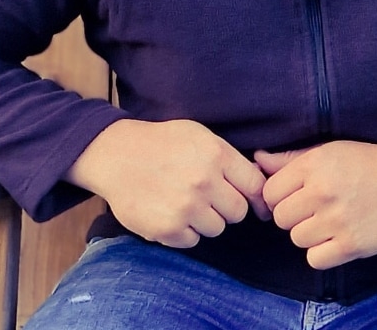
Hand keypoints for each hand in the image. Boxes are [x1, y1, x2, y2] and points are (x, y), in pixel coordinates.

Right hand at [67, 118, 269, 247]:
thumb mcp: (200, 136)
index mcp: (216, 154)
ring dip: (205, 220)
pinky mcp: (167, 228)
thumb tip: (259, 182)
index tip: (253, 201)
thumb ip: (229, 158)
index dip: (256, 196)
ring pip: (216, 228)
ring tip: (185, 201)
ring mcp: (185, 207)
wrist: (117, 156)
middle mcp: (204, 181)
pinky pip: (192, 241)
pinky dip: (184, 231)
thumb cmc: (162, 143)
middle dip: (227, 207)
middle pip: (238, 212)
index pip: (255, 186)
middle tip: (209, 197)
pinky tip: (170, 212)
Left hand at [255, 141, 376, 269]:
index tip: (294, 196)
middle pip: (281, 218)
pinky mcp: (352, 245)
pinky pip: (315, 259)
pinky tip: (336, 237)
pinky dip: (322, 252)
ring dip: (308, 234)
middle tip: (313, 209)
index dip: (279, 196)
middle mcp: (323, 191)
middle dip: (293, 215)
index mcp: (314, 165)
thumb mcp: (328, 151)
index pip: (270, 192)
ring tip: (328, 221)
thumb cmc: (366, 162)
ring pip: (296, 239)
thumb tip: (257, 160)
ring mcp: (337, 220)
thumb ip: (290, 159)